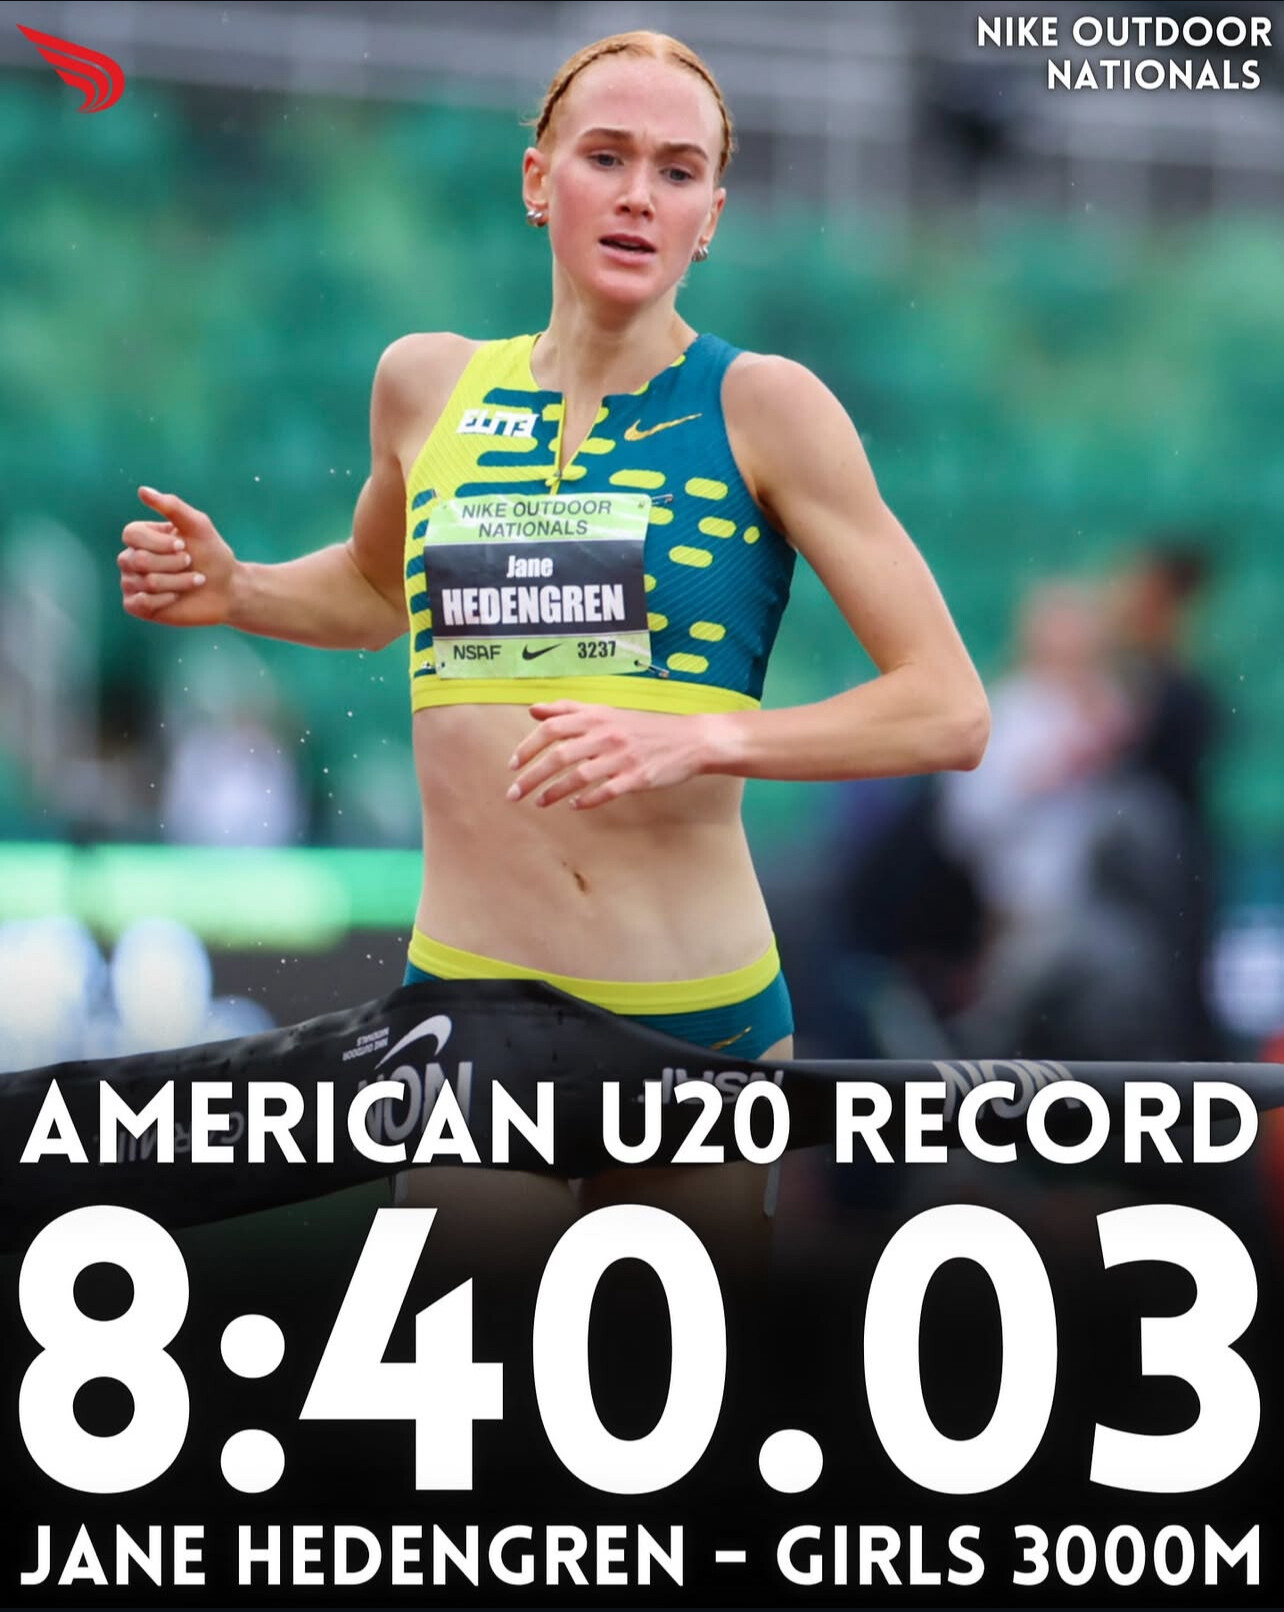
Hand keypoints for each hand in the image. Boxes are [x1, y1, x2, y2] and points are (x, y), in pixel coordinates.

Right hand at [119, 487, 236, 624]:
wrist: (228, 588)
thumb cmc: (212, 554)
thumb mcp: (198, 525)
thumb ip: (172, 506)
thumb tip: (142, 491)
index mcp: (141, 537)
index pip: (131, 534)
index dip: (159, 542)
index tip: (184, 545)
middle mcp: (131, 558)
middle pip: (136, 559)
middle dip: (173, 563)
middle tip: (191, 563)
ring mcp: (132, 582)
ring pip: (145, 582)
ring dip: (177, 582)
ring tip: (194, 581)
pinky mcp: (137, 606)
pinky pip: (140, 603)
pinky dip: (164, 599)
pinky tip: (177, 597)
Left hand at [506, 701, 720, 810]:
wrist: (689, 740)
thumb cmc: (644, 728)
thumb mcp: (607, 712)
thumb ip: (569, 710)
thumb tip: (533, 709)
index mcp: (597, 716)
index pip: (552, 728)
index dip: (528, 746)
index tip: (512, 764)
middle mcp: (606, 734)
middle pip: (559, 755)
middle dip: (531, 776)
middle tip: (513, 793)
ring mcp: (622, 757)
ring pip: (578, 776)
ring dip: (553, 792)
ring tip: (538, 802)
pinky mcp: (637, 778)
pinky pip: (605, 791)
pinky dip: (587, 800)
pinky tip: (574, 806)